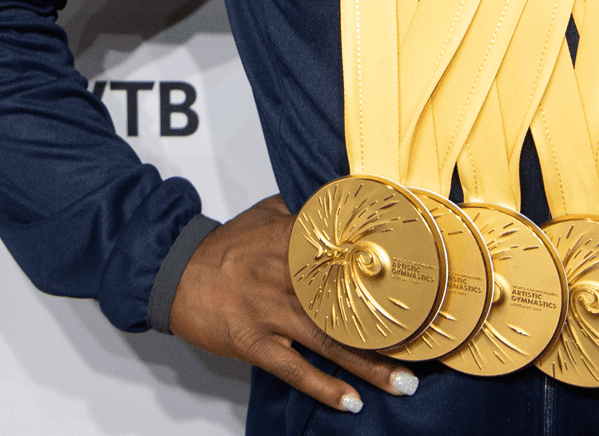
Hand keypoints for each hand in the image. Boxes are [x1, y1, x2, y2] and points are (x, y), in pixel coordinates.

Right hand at [168, 195, 419, 412]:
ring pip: (328, 341)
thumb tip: (342, 195)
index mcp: (292, 241)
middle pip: (346, 305)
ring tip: (403, 382)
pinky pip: (294, 369)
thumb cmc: (224, 245)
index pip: (347, 255)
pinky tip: (350, 402)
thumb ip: (304, 207)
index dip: (382, 272)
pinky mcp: (253, 342)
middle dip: (387, 329)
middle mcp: (286, 277)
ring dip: (368, 366)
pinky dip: (323, 387)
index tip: (418, 286)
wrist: (173, 270)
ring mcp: (270, 312)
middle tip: (424, 346)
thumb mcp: (265, 212)